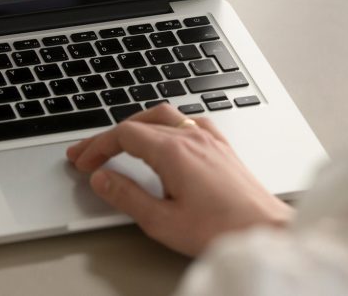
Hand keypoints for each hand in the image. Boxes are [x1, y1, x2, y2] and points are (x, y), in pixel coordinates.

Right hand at [66, 104, 292, 256]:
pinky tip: (165, 139)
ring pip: (165, 116)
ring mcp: (210, 138)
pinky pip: (188, 122)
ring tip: (120, 142)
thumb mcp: (162, 221)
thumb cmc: (220, 229)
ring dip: (137, 125)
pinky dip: (166, 125)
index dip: (98, 146)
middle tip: (91, 152)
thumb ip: (127, 196)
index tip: (82, 161)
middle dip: (111, 135)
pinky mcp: (222, 147)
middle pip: (140, 121)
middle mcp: (192, 136)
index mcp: (174, 151)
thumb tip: (102, 178)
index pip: (124, 134)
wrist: (265, 231)